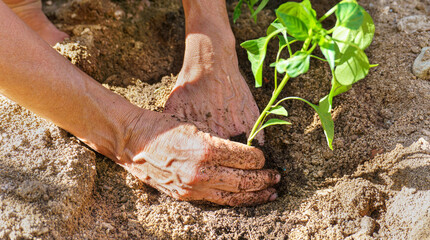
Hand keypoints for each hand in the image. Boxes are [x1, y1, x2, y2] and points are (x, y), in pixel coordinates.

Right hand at [116, 111, 278, 205]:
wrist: (134, 141)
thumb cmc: (163, 126)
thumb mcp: (195, 125)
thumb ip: (221, 139)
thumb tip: (245, 149)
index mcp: (206, 150)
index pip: (244, 158)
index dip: (259, 159)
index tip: (265, 158)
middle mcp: (201, 172)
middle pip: (242, 181)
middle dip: (263, 181)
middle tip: (276, 179)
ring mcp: (192, 187)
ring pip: (231, 197)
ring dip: (253, 196)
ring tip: (270, 194)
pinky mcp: (185, 195)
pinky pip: (215, 201)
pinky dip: (233, 200)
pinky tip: (243, 198)